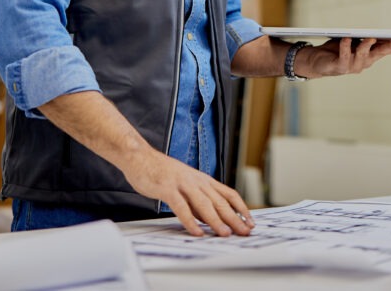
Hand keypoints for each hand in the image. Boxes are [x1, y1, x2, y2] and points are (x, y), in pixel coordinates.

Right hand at [122, 148, 253, 236]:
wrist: (140, 157)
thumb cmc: (163, 173)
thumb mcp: (186, 186)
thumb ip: (198, 202)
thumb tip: (210, 220)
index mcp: (203, 180)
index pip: (229, 194)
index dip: (242, 208)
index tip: (250, 222)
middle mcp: (197, 181)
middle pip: (220, 201)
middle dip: (234, 218)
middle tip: (244, 232)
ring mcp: (183, 183)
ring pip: (204, 204)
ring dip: (216, 220)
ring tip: (225, 234)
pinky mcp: (168, 188)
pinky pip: (181, 206)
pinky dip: (190, 220)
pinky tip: (196, 231)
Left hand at [297, 36, 390, 77]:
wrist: (317, 62)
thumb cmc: (338, 49)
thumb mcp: (356, 41)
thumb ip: (368, 38)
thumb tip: (379, 34)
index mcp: (372, 55)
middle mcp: (366, 62)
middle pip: (382, 53)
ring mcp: (354, 66)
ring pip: (363, 55)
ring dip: (367, 46)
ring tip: (371, 37)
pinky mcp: (340, 67)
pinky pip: (344, 56)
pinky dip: (345, 46)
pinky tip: (346, 38)